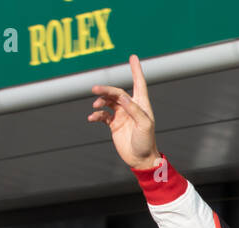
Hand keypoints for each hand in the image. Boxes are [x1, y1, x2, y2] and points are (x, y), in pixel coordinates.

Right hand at [88, 55, 160, 169]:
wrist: (140, 159)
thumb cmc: (146, 142)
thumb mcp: (144, 125)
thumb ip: (134, 110)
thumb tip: (122, 96)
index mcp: (141, 105)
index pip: (138, 83)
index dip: (136, 70)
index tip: (132, 57)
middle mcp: (131, 107)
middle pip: (116, 92)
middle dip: (106, 90)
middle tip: (95, 90)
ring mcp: (121, 115)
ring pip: (108, 101)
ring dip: (100, 101)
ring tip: (96, 106)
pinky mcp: (114, 124)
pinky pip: (102, 115)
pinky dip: (96, 114)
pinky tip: (92, 118)